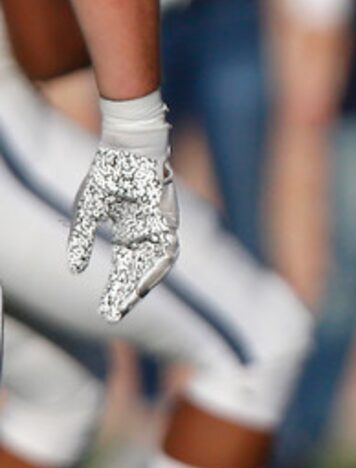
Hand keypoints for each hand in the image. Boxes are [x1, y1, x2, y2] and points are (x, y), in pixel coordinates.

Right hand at [68, 147, 179, 322]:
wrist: (128, 149)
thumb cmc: (108, 175)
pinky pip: (167, 248)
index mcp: (129, 235)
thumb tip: (75, 271)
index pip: (123, 271)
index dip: (115, 292)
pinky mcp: (168, 220)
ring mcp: (159, 229)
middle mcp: (146, 236)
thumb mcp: (87, 212)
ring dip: (143, 284)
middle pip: (138, 274)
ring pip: (156, 265)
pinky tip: (145, 280)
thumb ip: (80, 241)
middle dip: (125, 296)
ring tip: (128, 302)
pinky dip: (157, 265)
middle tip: (112, 317)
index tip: (106, 314)